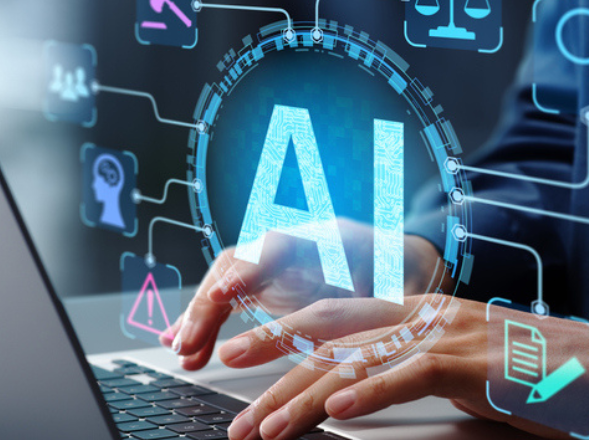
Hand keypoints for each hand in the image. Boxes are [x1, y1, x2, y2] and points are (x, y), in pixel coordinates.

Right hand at [159, 219, 443, 369]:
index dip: (247, 269)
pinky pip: (228, 301)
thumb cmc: (405, 276)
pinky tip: (186, 346)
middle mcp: (293, 245)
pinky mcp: (268, 287)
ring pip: (226, 283)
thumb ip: (379, 296)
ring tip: (183, 353)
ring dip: (201, 318)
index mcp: (327, 236)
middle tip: (189, 342)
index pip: (275, 245)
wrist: (404, 267)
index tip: (225, 293)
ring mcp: (276, 264)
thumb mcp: (400, 285)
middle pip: (237, 263)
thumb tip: (370, 316)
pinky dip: (208, 324)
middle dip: (209, 302)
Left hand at [218, 296, 588, 439]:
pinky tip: (338, 410)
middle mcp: (424, 315)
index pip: (336, 317)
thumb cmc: (529, 374)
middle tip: (225, 377)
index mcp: (417, 312)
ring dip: (306, 394)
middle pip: (333, 329)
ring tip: (265, 426)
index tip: (242, 356)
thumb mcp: (456, 364)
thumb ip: (407, 367)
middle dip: (274, 352)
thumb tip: (353, 391)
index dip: (283, 332)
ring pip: (361, 357)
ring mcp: (448, 334)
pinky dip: (372, 391)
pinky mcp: (474, 363)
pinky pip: (412, 374)